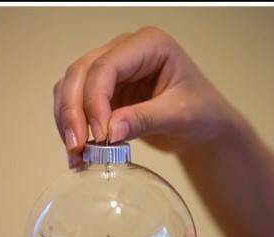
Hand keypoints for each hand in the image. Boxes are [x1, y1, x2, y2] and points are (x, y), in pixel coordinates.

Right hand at [54, 26, 273, 236]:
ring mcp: (113, 70)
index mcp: (149, 44)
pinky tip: (79, 153)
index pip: (107, 66)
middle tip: (77, 147)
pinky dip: (73, 127)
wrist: (206, 127)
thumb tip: (108, 133)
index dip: (95, 100)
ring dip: (68, 120)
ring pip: (72, 87)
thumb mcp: (180, 116)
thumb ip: (145, 120)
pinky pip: (77, 105)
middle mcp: (125, 51)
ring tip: (76, 154)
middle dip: (74, 111)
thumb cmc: (203, 113)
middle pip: (81, 72)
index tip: (99, 135)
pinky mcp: (106, 92)